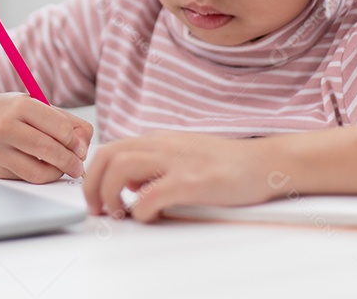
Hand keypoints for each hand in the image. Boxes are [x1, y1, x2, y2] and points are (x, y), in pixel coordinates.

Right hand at [0, 93, 92, 183]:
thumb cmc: (15, 113)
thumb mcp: (41, 106)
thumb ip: (68, 123)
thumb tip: (83, 148)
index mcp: (20, 106)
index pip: (59, 127)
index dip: (75, 141)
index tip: (80, 148)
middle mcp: (4, 127)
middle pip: (48, 150)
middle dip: (70, 161)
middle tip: (78, 167)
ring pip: (38, 172)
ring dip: (57, 173)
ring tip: (61, 167)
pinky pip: (27, 179)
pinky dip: (41, 176)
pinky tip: (42, 166)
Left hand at [83, 131, 277, 221]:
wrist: (264, 162)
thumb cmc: (226, 163)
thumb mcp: (182, 155)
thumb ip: (154, 166)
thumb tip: (129, 186)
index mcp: (159, 140)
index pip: (110, 147)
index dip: (93, 172)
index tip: (93, 194)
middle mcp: (163, 145)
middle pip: (108, 155)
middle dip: (92, 184)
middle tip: (98, 208)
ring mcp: (177, 162)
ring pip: (122, 168)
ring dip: (110, 194)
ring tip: (118, 213)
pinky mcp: (192, 182)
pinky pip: (152, 195)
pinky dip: (141, 210)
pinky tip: (148, 216)